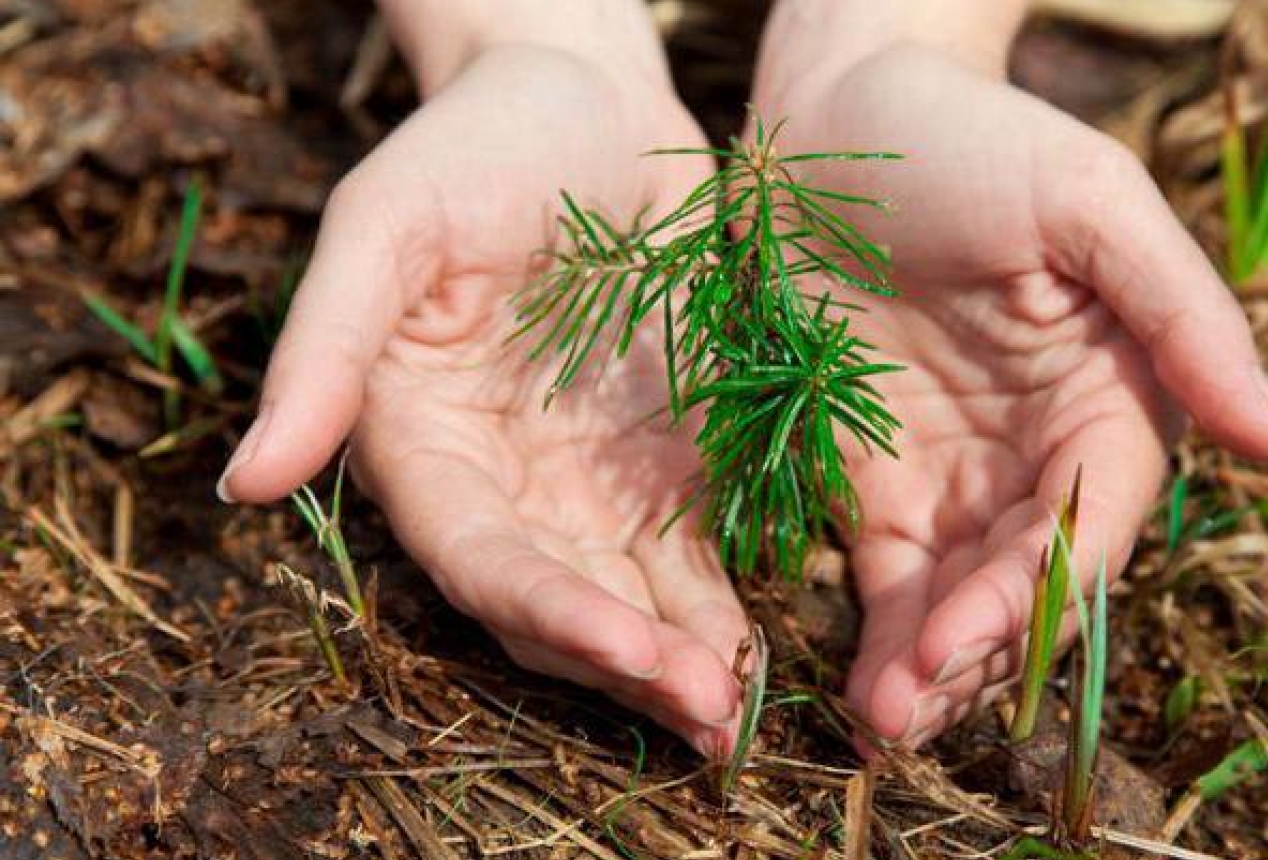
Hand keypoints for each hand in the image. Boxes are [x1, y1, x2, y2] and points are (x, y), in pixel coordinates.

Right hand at [218, 8, 749, 756]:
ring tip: (739, 716)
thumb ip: (323, 351)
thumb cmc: (473, 146)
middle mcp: (503, 483)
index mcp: (423, 444)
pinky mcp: (661, 459)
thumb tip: (243, 485)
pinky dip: (719, 606)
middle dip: (627, 667)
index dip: (551, 613)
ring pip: (628, 600)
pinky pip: (689, 554)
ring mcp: (587, 479)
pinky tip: (758, 650)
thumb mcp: (386, 226)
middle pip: (557, 606)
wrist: (586, 101)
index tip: (630, 649)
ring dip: (680, 662)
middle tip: (709, 717)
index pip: (481, 559)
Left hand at [754, 28, 1267, 748]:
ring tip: (883, 723)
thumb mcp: (1089, 204)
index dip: (1040, 588)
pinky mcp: (876, 484)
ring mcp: (956, 476)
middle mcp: (1039, 454)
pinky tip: (863, 691)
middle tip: (910, 710)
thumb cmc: (972, 141)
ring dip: (931, 670)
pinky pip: (889, 580)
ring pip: (960, 601)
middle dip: (978, 651)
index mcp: (1111, 397)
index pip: (1093, 519)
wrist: (833, 121)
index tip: (971, 636)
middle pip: (1027, 581)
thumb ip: (1181, 315)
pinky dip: (882, 640)